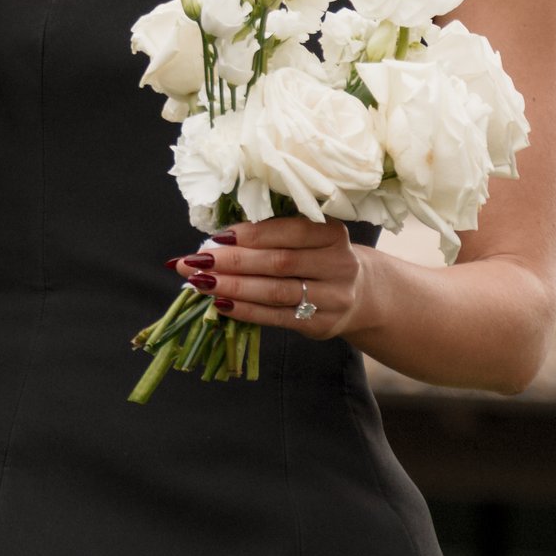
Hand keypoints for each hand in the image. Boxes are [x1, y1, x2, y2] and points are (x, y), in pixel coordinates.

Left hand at [181, 215, 366, 340]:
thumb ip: (270, 235)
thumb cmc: (316, 258)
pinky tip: (221, 303)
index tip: (217, 236)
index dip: (252, 234)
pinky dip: (246, 310)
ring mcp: (334, 298)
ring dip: (234, 287)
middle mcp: (339, 265)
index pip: (290, 231)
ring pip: (276, 292)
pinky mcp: (323, 324)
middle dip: (233, 261)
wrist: (360, 295)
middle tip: (196, 261)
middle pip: (279, 263)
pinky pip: (277, 317)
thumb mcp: (306, 239)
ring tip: (200, 282)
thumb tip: (214, 239)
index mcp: (333, 234)